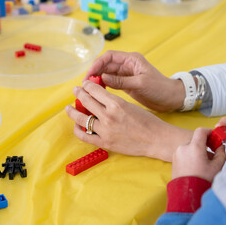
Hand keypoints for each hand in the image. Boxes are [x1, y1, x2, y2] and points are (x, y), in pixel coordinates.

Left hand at [65, 80, 192, 161]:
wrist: (157, 139)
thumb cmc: (147, 121)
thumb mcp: (130, 105)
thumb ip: (113, 102)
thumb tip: (98, 97)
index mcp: (116, 103)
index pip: (95, 90)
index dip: (87, 85)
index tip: (84, 84)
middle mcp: (108, 116)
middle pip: (86, 101)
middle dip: (79, 93)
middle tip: (76, 90)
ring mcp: (105, 130)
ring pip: (81, 117)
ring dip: (72, 111)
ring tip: (69, 108)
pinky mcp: (104, 143)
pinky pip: (84, 136)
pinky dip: (77, 129)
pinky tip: (77, 125)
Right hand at [84, 51, 185, 111]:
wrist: (171, 98)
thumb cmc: (160, 88)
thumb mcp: (140, 84)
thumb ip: (121, 81)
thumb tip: (103, 78)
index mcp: (131, 59)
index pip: (109, 57)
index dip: (97, 64)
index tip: (89, 75)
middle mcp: (127, 65)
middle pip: (105, 65)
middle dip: (94, 73)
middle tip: (86, 84)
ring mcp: (125, 74)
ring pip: (106, 74)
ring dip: (97, 80)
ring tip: (89, 89)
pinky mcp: (125, 84)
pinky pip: (110, 82)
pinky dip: (103, 86)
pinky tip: (97, 92)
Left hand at [172, 128, 225, 181]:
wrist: (187, 191)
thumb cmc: (202, 179)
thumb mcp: (217, 166)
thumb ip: (220, 153)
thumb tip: (220, 146)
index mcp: (194, 147)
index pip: (200, 131)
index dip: (209, 132)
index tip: (214, 137)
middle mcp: (183, 147)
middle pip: (195, 139)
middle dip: (204, 143)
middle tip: (211, 152)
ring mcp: (177, 153)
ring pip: (189, 146)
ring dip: (196, 150)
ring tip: (203, 162)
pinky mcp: (173, 159)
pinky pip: (183, 152)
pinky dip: (190, 154)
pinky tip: (195, 165)